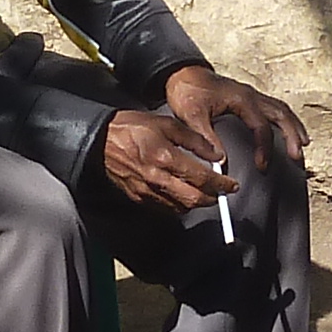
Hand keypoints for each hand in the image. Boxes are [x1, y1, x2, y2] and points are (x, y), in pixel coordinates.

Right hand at [100, 107, 237, 211]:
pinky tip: (183, 193)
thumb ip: (194, 140)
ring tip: (204, 192)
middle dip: (212, 199)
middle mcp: (156, 179)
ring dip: (196, 203)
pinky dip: (179, 204)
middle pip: (193, 200)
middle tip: (221, 192)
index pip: (201, 178)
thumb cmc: (132, 128)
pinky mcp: (138, 198)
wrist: (100, 140)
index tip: (231, 185)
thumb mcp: (166, 124)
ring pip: (180, 207)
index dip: (220, 184)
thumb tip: (215, 155)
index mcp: (164, 158)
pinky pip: (165, 208)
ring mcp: (146, 191)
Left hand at [164, 64, 306, 168]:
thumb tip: (221, 160)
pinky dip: (285, 119)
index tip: (262, 166)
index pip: (261, 127)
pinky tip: (288, 129)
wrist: (182, 73)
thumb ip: (207, 138)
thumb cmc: (188, 90)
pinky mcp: (249, 97)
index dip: (264, 149)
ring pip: (281, 109)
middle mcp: (251, 95)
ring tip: (302, 144)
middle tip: (298, 156)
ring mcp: (252, 95)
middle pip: (281, 114)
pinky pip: (275, 107)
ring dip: (293, 126)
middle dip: (292, 135)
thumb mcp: (192, 115)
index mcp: (241, 99)